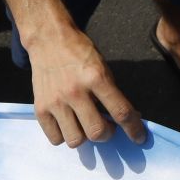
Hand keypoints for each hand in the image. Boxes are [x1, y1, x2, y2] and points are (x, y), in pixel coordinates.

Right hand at [29, 22, 144, 145]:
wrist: (48, 39)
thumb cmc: (79, 53)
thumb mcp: (102, 67)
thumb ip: (111, 92)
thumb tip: (127, 118)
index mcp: (96, 78)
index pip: (120, 111)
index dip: (133, 128)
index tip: (139, 137)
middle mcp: (75, 91)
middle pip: (97, 132)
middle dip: (107, 133)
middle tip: (107, 125)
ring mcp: (56, 101)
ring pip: (76, 140)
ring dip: (85, 136)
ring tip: (84, 123)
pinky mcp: (40, 108)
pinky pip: (56, 139)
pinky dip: (64, 135)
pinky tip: (68, 123)